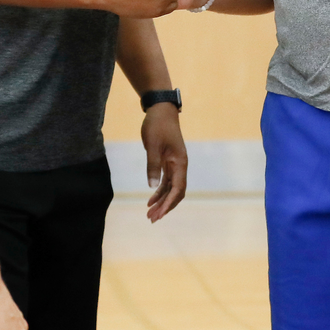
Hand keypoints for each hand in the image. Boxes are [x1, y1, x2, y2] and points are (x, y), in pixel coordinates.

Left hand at [141, 103, 187, 221]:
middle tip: (152, 219)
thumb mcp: (152, 145)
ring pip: (170, 189)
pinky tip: (150, 200)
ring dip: (161, 201)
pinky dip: (159, 192)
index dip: (168, 203)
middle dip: (165, 206)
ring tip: (150, 214)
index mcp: (180, 162)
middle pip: (176, 192)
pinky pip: (165, 182)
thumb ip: (153, 166)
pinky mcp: (168, 162)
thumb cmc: (157, 125)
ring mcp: (174, 164)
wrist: (160, 110)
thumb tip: (152, 187)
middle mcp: (180, 166)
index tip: (159, 214)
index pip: (177, 188)